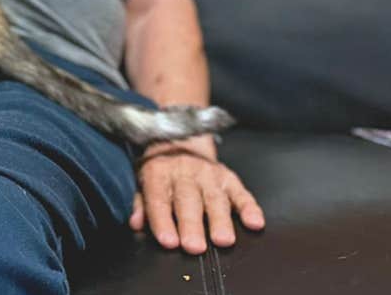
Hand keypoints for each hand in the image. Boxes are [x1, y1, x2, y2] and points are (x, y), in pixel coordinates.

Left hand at [130, 135, 264, 253]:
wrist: (181, 142)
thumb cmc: (162, 172)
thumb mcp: (143, 182)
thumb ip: (141, 204)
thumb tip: (136, 224)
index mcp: (159, 173)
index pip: (159, 199)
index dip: (162, 221)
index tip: (168, 242)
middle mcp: (184, 171)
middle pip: (188, 200)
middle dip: (192, 225)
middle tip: (194, 247)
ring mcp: (209, 174)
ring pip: (215, 198)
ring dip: (220, 220)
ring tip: (223, 240)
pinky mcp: (229, 177)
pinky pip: (241, 192)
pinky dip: (249, 208)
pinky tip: (254, 222)